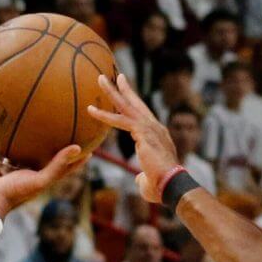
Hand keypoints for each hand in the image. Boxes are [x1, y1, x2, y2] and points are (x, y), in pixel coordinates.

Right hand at [0, 120, 86, 217]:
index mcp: (37, 174)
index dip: (72, 152)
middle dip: (41, 135)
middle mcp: (22, 168)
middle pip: (34, 149)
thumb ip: (59, 164)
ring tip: (11, 111)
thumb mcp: (42, 179)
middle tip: (50, 115)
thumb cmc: (18, 192)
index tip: (84, 137)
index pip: (59, 162)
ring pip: (7, 144)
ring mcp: (5, 165)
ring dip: (7, 131)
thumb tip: (79, 148)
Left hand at [87, 74, 178, 203]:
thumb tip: (139, 179)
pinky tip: (90, 110)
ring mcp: (149, 128)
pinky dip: (104, 115)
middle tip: (115, 75)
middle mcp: (155, 127)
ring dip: (111, 92)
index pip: (143, 114)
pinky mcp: (142, 133)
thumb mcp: (149, 179)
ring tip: (99, 79)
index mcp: (158, 134)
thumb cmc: (161, 186)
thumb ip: (142, 176)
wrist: (170, 184)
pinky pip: (119, 121)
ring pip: (126, 106)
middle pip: (136, 103)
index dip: (134, 102)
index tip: (127, 91)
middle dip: (125, 88)